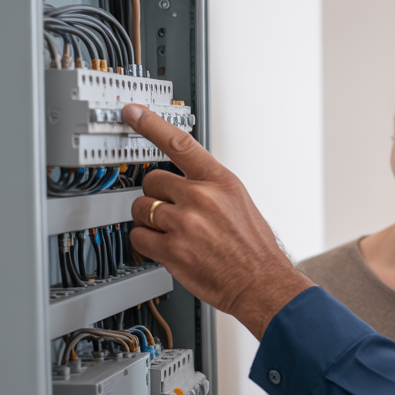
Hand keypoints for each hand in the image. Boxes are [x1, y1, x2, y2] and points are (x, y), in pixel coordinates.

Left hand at [122, 104, 312, 338]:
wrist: (262, 283)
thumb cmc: (254, 248)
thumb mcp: (240, 203)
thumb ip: (210, 187)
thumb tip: (183, 180)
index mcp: (221, 182)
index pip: (180, 143)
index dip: (151, 124)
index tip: (133, 111)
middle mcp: (201, 198)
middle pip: (152, 181)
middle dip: (157, 196)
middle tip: (173, 212)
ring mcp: (185, 224)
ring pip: (142, 208)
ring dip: (150, 220)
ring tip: (172, 232)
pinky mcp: (172, 250)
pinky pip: (139, 236)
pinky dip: (147, 243)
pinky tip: (166, 247)